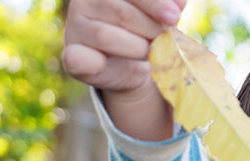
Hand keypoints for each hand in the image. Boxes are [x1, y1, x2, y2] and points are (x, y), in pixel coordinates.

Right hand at [62, 0, 185, 92]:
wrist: (131, 64)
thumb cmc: (145, 31)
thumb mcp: (158, 15)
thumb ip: (167, 6)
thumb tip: (178, 3)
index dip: (153, 3)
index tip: (175, 16)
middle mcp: (85, 1)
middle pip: (121, 12)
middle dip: (149, 28)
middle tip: (163, 39)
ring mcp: (75, 27)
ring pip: (105, 36)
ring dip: (135, 48)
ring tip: (148, 52)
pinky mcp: (71, 55)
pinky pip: (79, 59)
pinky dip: (97, 64)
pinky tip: (114, 64)